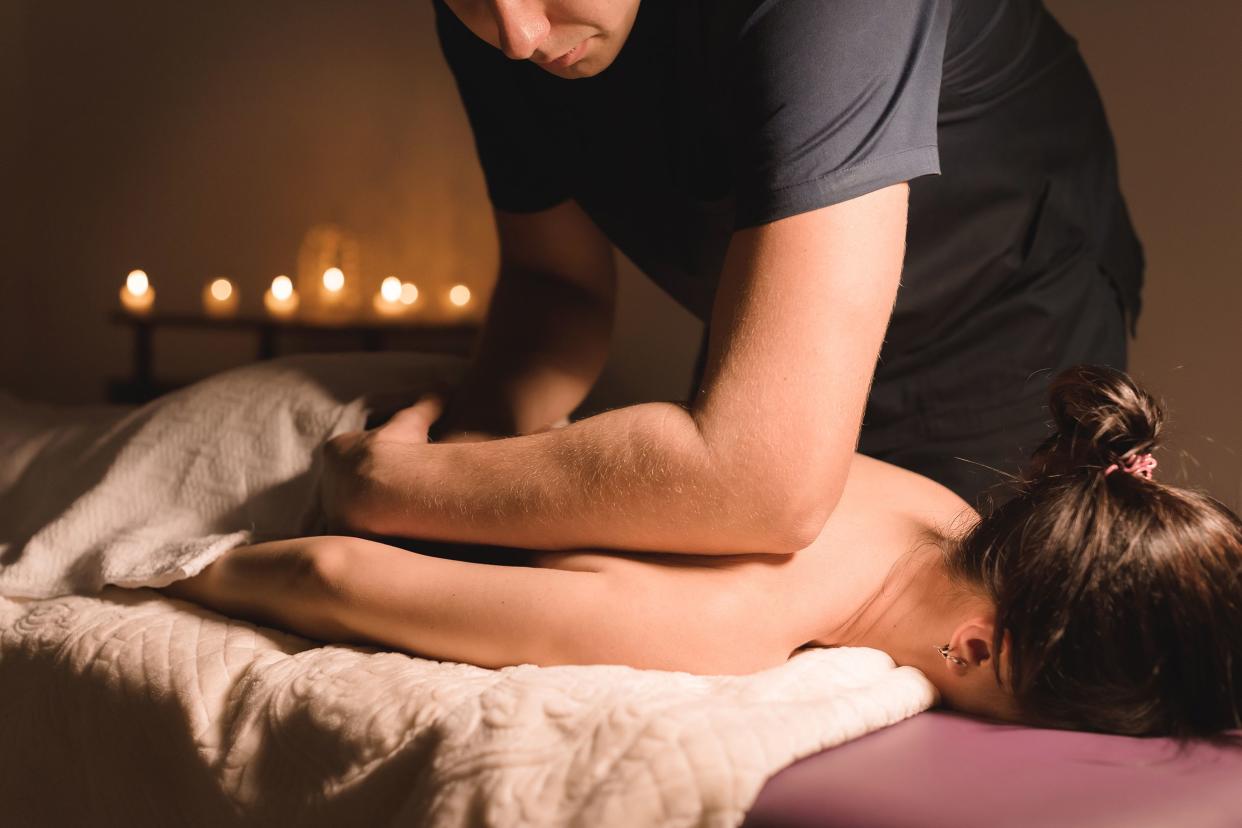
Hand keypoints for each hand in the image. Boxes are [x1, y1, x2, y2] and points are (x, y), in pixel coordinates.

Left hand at [321, 394, 442, 532]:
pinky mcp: (340, 532)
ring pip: (345, 513)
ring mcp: (332, 507)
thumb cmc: (397, 450)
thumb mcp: (413, 421)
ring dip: (361, 517)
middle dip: (359, 491)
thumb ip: (426, 405)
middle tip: (384, 498)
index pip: (346, 457)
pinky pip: (349, 537)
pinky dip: (361, 539)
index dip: (364, 461)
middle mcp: (327, 479)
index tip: (383, 469)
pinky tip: (380, 542)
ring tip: (385, 523)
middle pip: (343, 486)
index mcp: (337, 450)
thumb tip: (445, 386)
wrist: (386, 485)